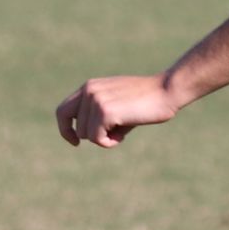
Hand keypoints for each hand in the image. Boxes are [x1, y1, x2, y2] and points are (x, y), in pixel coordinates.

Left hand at [56, 71, 181, 148]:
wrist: (166, 92)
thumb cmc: (146, 101)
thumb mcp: (117, 104)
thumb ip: (99, 115)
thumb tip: (84, 136)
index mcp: (90, 87)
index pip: (62, 110)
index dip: (65, 128)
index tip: (75, 141)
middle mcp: (89, 91)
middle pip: (73, 126)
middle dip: (91, 136)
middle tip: (115, 133)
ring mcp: (95, 100)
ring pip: (86, 135)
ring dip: (104, 139)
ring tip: (124, 127)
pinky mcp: (104, 111)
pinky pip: (97, 139)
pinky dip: (110, 142)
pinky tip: (124, 133)